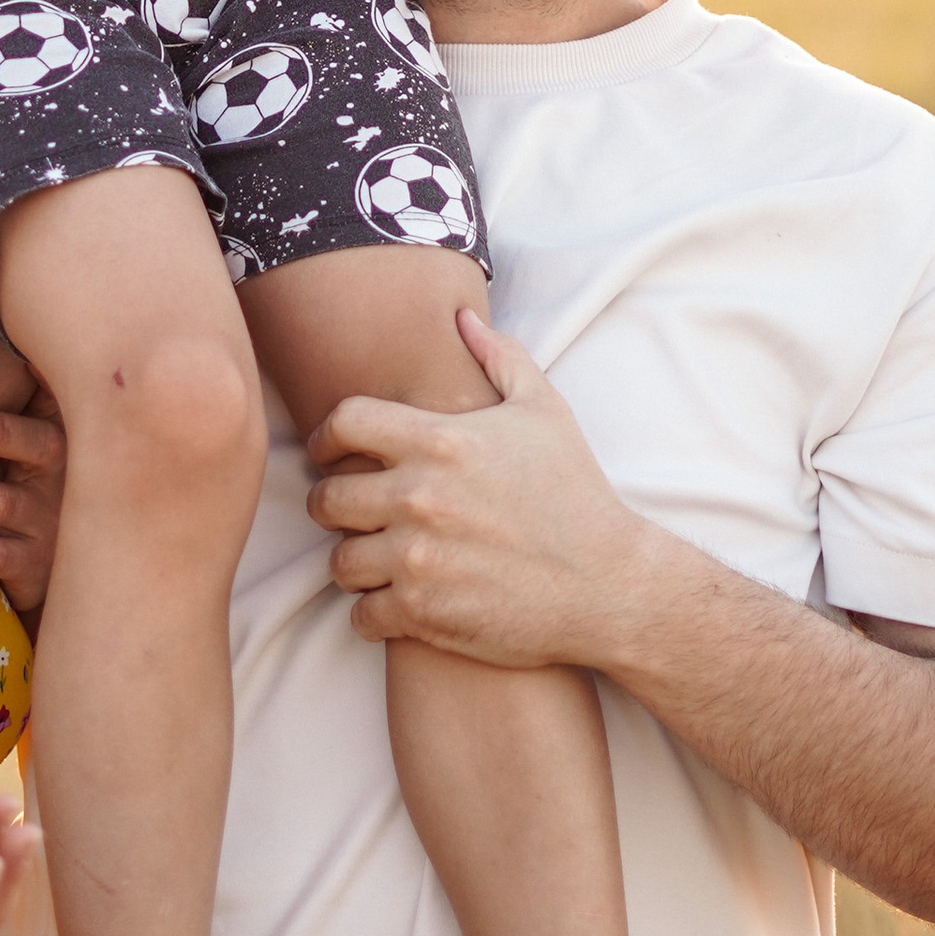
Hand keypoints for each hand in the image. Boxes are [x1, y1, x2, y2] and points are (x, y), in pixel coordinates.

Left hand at [0, 397, 65, 615]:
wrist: (44, 563)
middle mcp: (58, 478)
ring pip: (0, 502)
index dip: (8, 413)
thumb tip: (18, 364)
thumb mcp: (23, 454)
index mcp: (53, 442)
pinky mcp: (32, 565)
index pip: (40, 415)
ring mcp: (48, 524)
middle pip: (36, 446)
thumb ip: (17, 413)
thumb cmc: (19, 492)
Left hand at [304, 308, 651, 665]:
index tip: (331, 452)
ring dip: (353, 563)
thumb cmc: (575, 493)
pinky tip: (394, 605)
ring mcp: (417, 559)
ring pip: (339, 563)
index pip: (344, 423)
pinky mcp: (424, 613)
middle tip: (353, 514)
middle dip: (333, 505)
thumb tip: (461, 318)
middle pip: (326, 498)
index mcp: (439, 442)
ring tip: (375, 561)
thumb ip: (500, 357)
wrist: (608, 583)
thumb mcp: (545, 411)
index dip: (328, 436)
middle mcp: (419, 498)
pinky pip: (362, 617)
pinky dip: (372, 615)